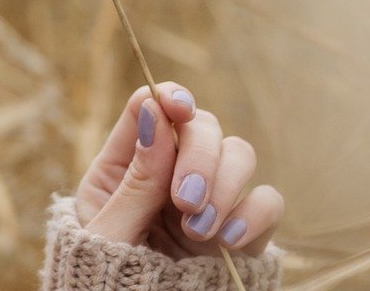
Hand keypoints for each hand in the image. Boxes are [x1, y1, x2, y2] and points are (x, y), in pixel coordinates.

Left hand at [71, 81, 283, 258]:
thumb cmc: (102, 282)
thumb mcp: (108, 234)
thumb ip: (135, 181)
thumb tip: (156, 112)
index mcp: (126, 165)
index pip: (152, 106)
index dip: (170, 97)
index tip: (178, 108)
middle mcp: (171, 174)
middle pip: (204, 126)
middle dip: (201, 155)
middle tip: (185, 201)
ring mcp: (209, 200)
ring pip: (240, 155)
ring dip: (225, 186)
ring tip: (198, 229)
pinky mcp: (241, 233)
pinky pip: (267, 204)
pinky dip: (255, 215)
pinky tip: (227, 242)